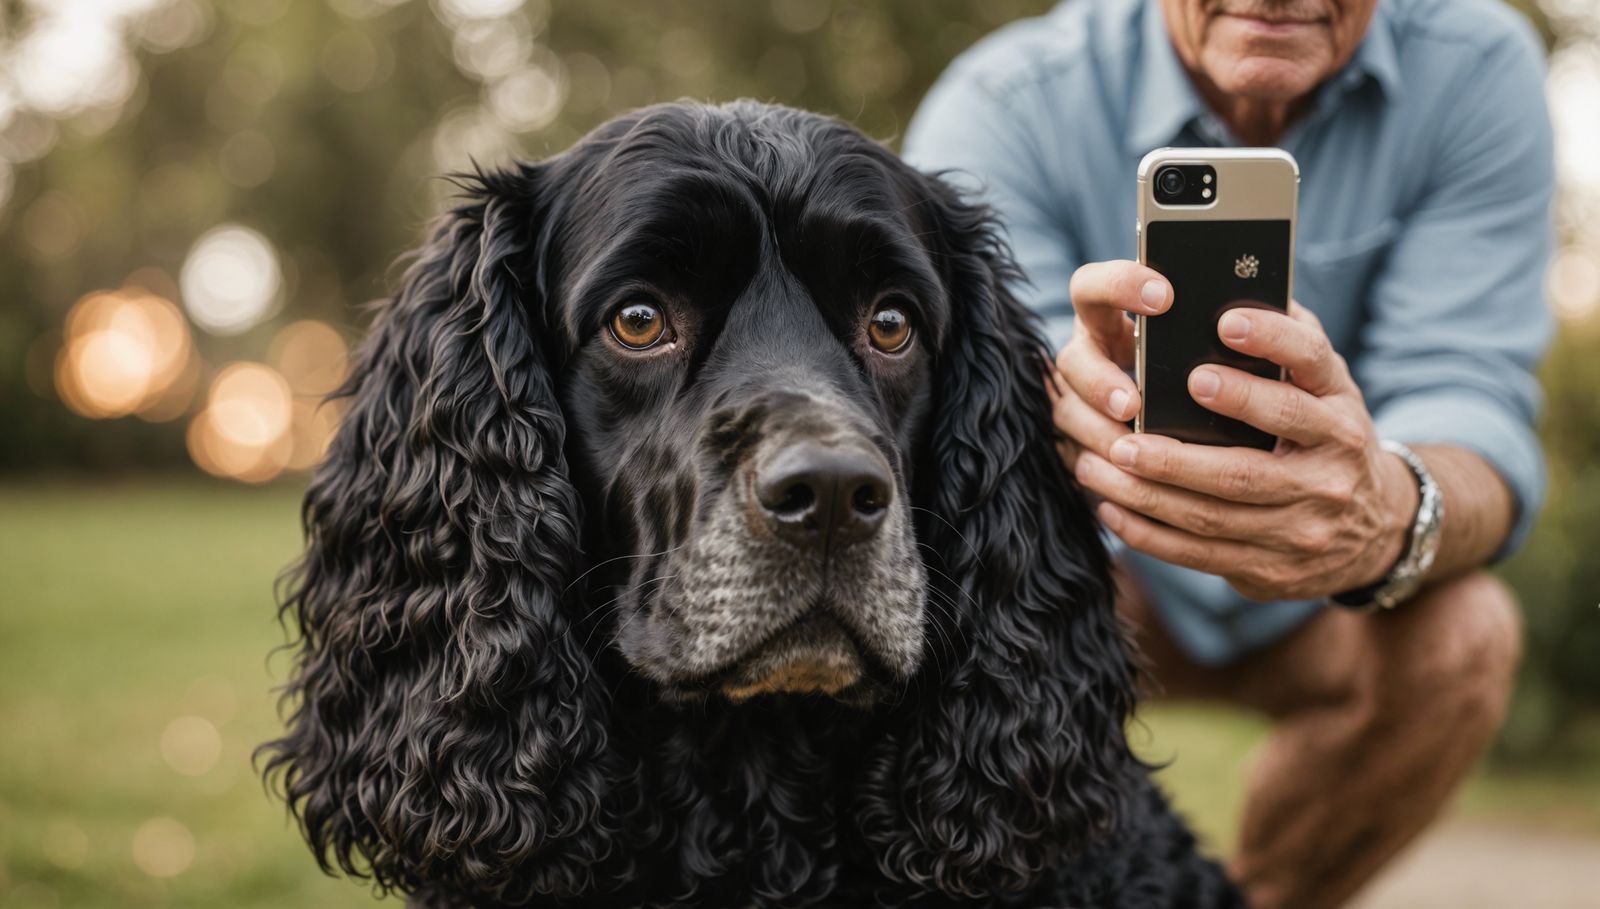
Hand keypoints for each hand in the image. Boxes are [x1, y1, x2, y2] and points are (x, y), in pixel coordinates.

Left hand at [1052, 260, 1417, 600]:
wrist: (1378, 526)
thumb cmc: (1326, 432)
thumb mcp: (1326, 386)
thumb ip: (1289, 342)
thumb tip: (1227, 289)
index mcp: (1341, 408)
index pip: (1310, 368)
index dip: (1269, 344)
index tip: (1221, 323)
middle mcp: (1331, 470)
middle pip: (1245, 468)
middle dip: (1179, 453)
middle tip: (1126, 431)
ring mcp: (1304, 527)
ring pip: (1213, 516)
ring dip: (1148, 493)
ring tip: (1097, 464)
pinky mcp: (1275, 569)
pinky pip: (1202, 555)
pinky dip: (1150, 533)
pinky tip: (1111, 509)